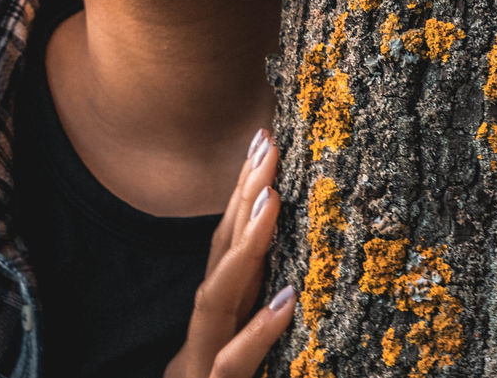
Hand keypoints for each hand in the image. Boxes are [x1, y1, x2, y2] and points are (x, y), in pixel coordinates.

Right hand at [163, 129, 295, 377]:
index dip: (243, 191)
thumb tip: (293, 276)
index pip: (227, 243)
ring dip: (243, 246)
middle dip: (243, 195)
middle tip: (268, 142)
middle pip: (220, 253)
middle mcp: (205, 331)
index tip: (265, 141)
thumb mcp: (239, 358)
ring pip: (219, 297)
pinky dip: (256, 332)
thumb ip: (256, 317)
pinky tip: (285, 301)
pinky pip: (232, 363)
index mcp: (216, 317)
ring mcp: (203, 362)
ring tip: (270, 199)